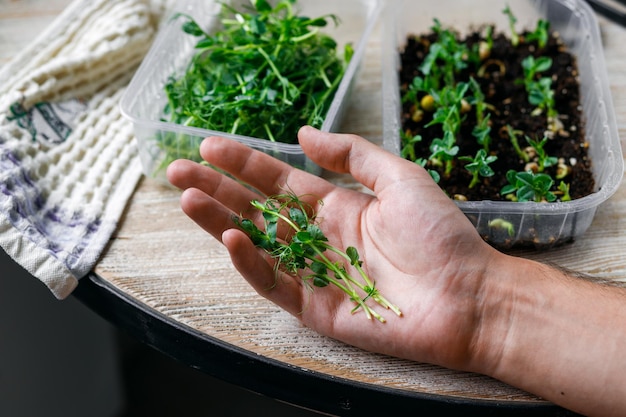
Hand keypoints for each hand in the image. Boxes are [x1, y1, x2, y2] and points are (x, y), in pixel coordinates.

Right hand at [167, 126, 502, 369]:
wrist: (467, 297)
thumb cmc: (439, 235)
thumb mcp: (399, 179)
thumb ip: (352, 155)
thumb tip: (303, 134)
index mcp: (337, 207)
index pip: (278, 183)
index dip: (244, 164)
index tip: (210, 146)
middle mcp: (319, 238)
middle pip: (256, 211)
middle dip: (218, 190)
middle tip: (179, 171)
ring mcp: (314, 274)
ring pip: (257, 245)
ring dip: (220, 222)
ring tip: (189, 199)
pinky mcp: (316, 309)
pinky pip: (275, 283)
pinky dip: (251, 262)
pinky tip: (231, 236)